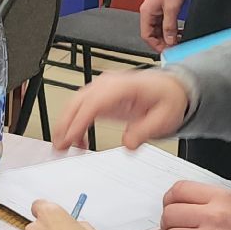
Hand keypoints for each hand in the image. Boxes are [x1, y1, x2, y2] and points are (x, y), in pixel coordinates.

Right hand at [53, 69, 190, 152]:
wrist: (171, 89)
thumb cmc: (168, 99)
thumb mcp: (164, 118)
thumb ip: (144, 131)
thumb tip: (128, 144)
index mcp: (124, 86)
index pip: (94, 102)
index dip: (79, 121)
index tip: (70, 138)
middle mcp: (110, 84)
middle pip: (78, 100)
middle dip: (64, 123)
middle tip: (59, 146)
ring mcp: (104, 88)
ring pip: (75, 103)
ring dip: (66, 124)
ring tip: (62, 146)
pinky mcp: (102, 96)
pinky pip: (81, 107)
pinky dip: (75, 124)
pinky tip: (78, 141)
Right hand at [137, 0, 185, 52]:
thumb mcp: (171, 9)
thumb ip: (169, 27)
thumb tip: (169, 41)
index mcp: (146, 13)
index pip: (146, 35)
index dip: (156, 45)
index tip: (166, 50)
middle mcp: (148, 13)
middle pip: (152, 34)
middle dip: (163, 42)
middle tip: (174, 47)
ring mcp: (154, 12)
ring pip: (159, 30)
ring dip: (167, 37)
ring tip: (178, 41)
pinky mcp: (161, 10)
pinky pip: (163, 25)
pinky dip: (170, 30)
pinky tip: (178, 33)